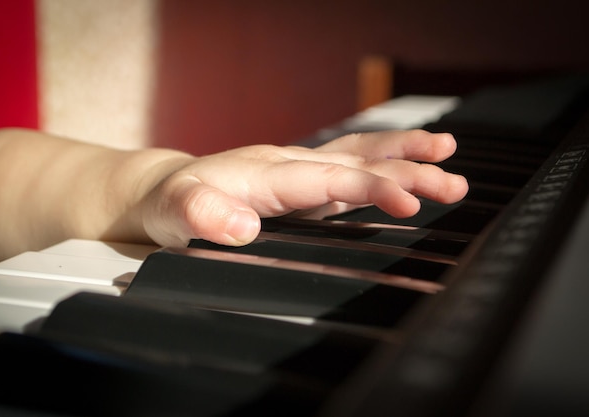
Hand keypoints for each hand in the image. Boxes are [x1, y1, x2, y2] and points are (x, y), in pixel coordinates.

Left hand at [141, 129, 468, 247]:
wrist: (168, 189)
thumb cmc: (174, 201)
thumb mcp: (176, 210)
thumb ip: (203, 214)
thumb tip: (242, 226)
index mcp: (268, 172)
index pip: (330, 178)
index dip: (371, 187)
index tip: (408, 202)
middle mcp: (290, 165)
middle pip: (357, 161)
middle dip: (407, 169)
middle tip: (453, 182)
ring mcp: (299, 172)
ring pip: (360, 158)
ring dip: (405, 159)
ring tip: (449, 163)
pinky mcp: (303, 184)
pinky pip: (350, 170)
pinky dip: (384, 168)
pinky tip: (407, 174)